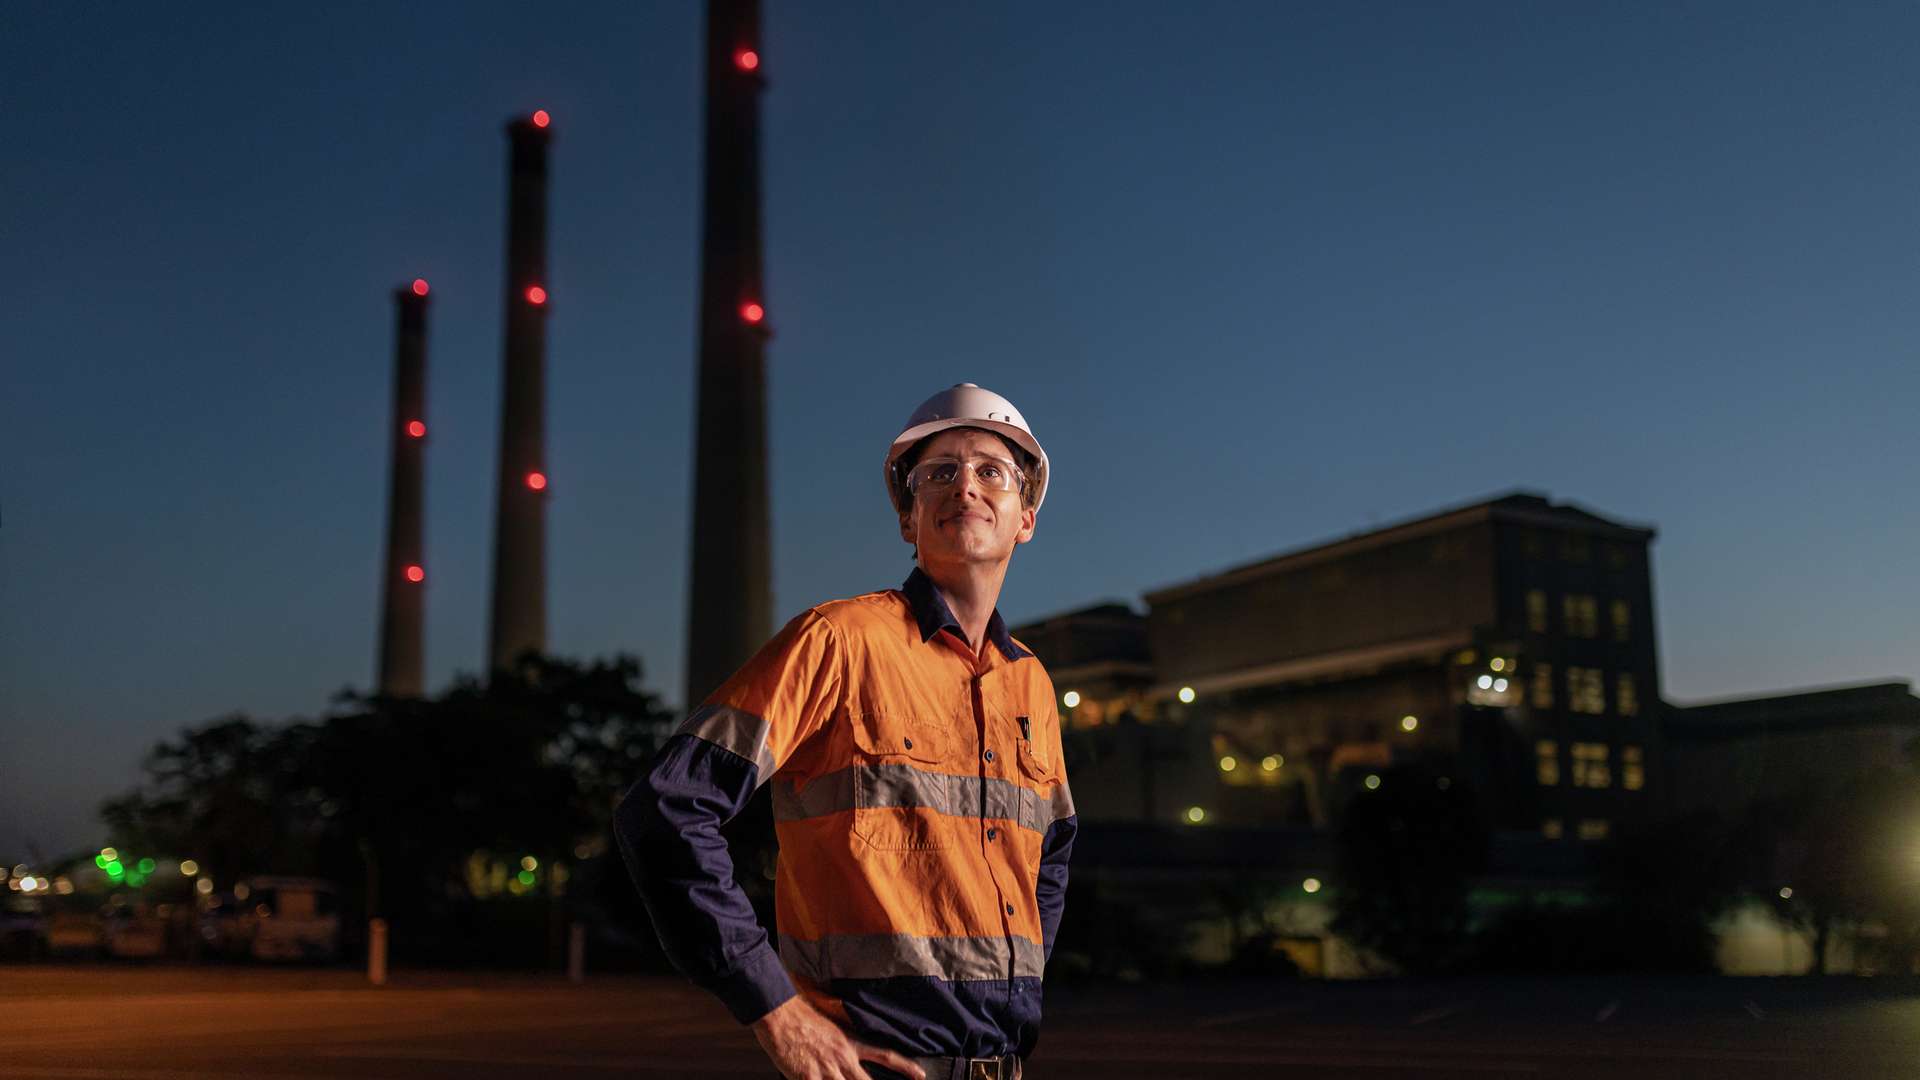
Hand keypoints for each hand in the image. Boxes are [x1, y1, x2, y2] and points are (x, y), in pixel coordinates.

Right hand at [751, 995, 925, 1079]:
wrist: (780, 1014)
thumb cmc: (800, 1016)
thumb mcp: (830, 1027)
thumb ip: (841, 1043)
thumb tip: (846, 1055)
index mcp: (850, 1042)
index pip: (884, 1054)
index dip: (904, 1067)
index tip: (920, 1075)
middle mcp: (843, 1057)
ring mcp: (827, 1069)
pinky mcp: (808, 1078)